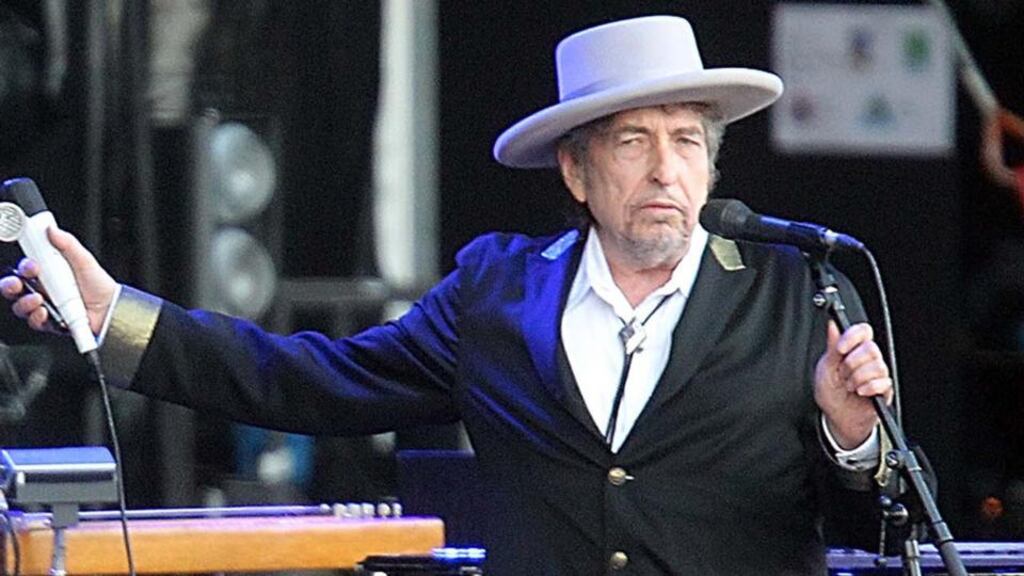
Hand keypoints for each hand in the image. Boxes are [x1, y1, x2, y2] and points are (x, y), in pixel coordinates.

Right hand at [0, 227, 117, 334]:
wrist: (112, 308)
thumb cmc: (99, 284)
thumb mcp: (84, 260)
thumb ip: (68, 244)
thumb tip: (52, 230)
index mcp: (48, 273)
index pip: (25, 269)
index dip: (24, 267)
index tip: (32, 265)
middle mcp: (43, 290)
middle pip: (15, 288)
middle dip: (10, 285)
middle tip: (17, 283)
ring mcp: (46, 307)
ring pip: (21, 306)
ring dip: (24, 302)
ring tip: (38, 299)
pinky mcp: (51, 323)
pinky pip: (36, 322)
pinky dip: (37, 317)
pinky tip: (45, 312)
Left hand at [814, 321, 892, 449]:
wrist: (837, 417)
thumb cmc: (830, 392)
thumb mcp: (825, 368)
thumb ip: (832, 346)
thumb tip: (833, 324)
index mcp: (853, 350)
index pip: (863, 331)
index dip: (853, 337)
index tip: (840, 349)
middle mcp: (867, 359)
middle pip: (871, 349)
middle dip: (852, 364)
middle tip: (842, 374)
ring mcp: (877, 374)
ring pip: (877, 366)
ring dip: (858, 378)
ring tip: (850, 386)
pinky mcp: (885, 389)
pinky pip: (883, 382)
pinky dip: (868, 387)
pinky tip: (860, 392)